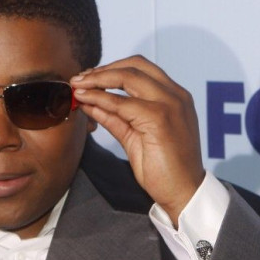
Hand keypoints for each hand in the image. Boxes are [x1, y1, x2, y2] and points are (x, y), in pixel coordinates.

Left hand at [71, 55, 204, 225]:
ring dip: (97, 79)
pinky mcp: (160, 118)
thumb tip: (90, 102)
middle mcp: (175, 95)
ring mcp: (170, 104)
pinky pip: (122, 103)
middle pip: (134, 65)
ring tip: (76, 87)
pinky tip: (85, 100)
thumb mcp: (134, 137)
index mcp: (173, 96)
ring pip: (128, 77)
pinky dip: (100, 98)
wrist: (183, 193)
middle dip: (101, 69)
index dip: (111, 68)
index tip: (88, 77)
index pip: (141, 68)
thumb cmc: (163, 169)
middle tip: (78, 79)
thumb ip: (115, 118)